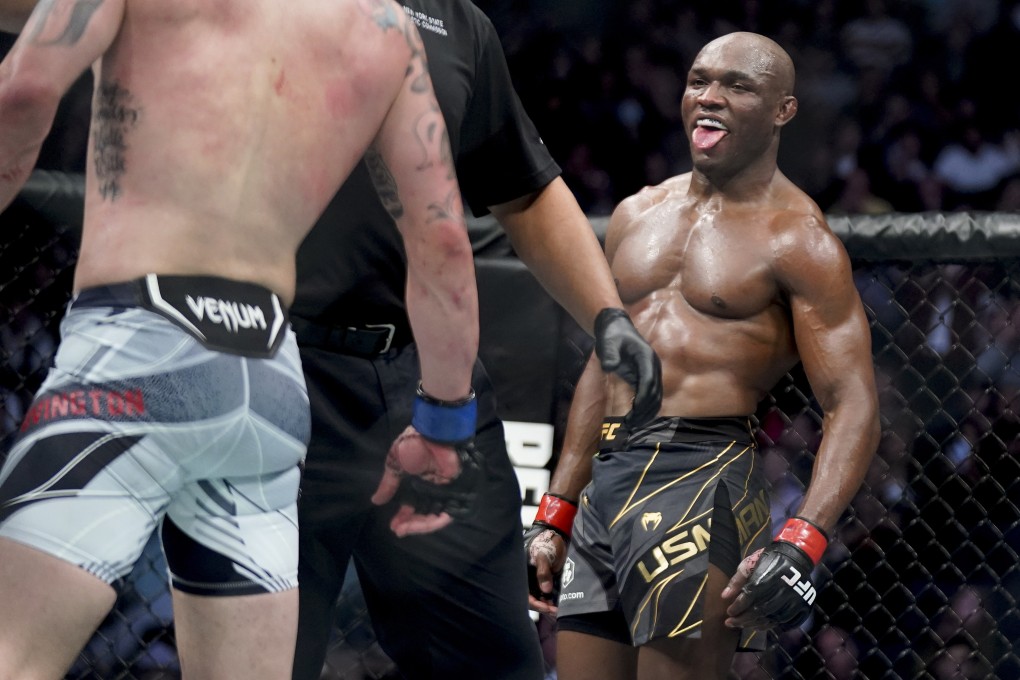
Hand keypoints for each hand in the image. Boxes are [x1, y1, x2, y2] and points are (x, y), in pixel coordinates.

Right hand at [371, 426, 478, 536]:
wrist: (433, 433)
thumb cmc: (413, 444)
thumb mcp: (394, 464)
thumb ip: (388, 484)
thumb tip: (375, 500)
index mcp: (420, 482)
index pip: (413, 505)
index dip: (404, 517)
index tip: (393, 525)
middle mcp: (433, 489)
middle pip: (424, 514)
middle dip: (410, 524)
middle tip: (397, 530)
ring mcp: (445, 491)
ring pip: (434, 516)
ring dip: (419, 525)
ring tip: (404, 530)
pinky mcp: (455, 492)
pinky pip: (446, 513)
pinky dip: (433, 522)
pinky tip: (419, 526)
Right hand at [523, 493, 577, 613]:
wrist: (557, 532)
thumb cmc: (546, 541)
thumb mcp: (543, 555)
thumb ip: (543, 572)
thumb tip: (545, 591)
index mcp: (520, 572)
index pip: (522, 593)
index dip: (533, 603)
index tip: (546, 607)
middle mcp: (526, 577)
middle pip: (530, 598)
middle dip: (542, 607)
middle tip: (554, 611)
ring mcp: (536, 579)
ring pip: (539, 597)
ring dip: (547, 605)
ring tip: (558, 610)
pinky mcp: (545, 579)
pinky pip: (546, 593)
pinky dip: (551, 600)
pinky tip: (558, 605)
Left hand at [593, 308, 661, 427]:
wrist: (616, 327)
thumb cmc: (611, 335)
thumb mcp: (608, 342)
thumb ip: (609, 354)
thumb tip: (610, 367)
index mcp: (646, 357)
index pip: (648, 381)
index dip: (642, 397)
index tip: (634, 411)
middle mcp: (653, 366)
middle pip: (654, 392)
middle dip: (644, 410)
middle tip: (630, 424)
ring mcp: (652, 372)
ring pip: (655, 397)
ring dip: (647, 412)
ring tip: (633, 425)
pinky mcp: (646, 377)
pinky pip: (651, 396)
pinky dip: (646, 408)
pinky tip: (636, 418)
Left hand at [723, 518, 826, 630]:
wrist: (795, 557)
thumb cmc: (768, 559)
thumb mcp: (749, 564)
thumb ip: (737, 580)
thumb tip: (724, 596)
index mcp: (765, 579)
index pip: (748, 598)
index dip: (737, 607)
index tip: (728, 612)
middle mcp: (779, 591)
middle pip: (759, 611)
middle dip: (743, 619)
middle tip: (730, 623)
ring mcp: (792, 600)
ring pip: (771, 618)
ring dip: (754, 624)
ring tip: (743, 625)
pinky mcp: (800, 606)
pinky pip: (783, 621)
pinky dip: (769, 625)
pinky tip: (758, 626)